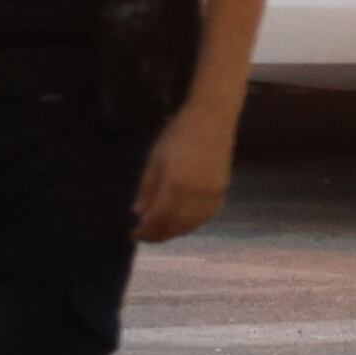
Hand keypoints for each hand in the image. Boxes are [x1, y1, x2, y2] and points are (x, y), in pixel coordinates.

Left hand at [133, 99, 237, 241]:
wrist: (212, 118)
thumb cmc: (179, 133)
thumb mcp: (155, 158)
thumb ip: (147, 188)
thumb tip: (139, 213)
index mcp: (175, 185)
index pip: (158, 219)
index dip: (145, 231)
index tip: (133, 235)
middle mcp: (195, 196)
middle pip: (175, 226)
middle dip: (158, 235)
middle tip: (145, 236)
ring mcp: (211, 195)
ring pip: (191, 225)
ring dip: (174, 231)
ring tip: (161, 230)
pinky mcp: (222, 192)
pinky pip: (205, 217)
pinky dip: (192, 224)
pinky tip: (182, 222)